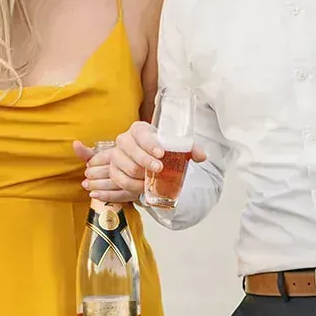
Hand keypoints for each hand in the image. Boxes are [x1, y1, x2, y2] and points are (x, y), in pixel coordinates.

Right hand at [76, 124, 206, 203]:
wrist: (147, 158)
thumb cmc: (161, 151)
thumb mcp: (175, 148)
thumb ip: (190, 150)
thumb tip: (202, 156)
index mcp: (139, 130)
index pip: (141, 134)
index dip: (150, 144)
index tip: (161, 154)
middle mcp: (124, 140)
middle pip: (130, 150)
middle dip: (145, 161)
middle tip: (159, 169)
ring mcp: (116, 155)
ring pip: (125, 167)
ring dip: (139, 175)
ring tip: (151, 178)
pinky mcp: (114, 170)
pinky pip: (120, 180)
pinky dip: (132, 185)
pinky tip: (142, 186)